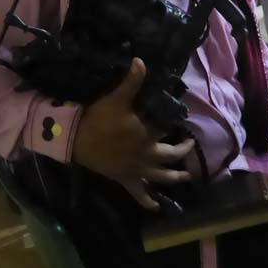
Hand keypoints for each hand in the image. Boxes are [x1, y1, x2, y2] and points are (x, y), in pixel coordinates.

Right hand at [71, 58, 193, 210]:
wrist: (77, 140)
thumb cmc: (98, 119)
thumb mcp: (116, 98)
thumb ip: (132, 81)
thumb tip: (141, 60)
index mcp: (147, 134)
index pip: (167, 129)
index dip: (175, 124)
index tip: (183, 119)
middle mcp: (147, 155)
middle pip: (171, 155)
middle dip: (183, 150)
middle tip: (190, 145)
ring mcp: (137, 170)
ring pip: (162, 176)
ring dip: (175, 177)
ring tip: (186, 177)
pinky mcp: (125, 180)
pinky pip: (139, 194)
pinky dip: (148, 201)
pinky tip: (156, 207)